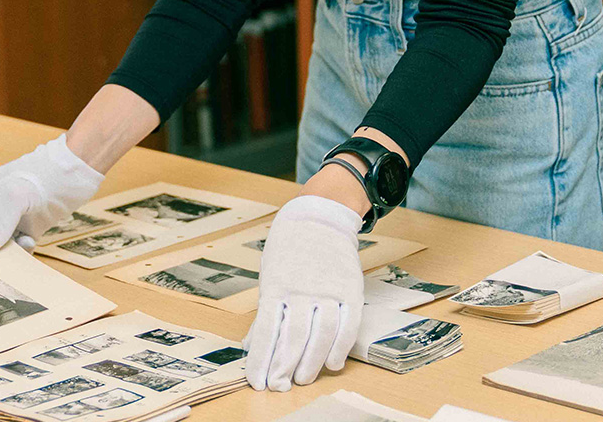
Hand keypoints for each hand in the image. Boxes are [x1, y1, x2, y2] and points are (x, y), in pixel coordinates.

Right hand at [0, 133, 103, 253]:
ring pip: (3, 244)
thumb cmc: (46, 173)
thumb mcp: (16, 195)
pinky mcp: (34, 225)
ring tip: (13, 258)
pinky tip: (30, 244)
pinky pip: (21, 245)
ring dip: (6, 255)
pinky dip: (22, 251)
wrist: (80, 169)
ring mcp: (17, 216)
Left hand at [242, 195, 363, 390]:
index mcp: (276, 285)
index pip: (265, 332)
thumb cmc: (289, 248)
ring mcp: (328, 289)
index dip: (260, 361)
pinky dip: (340, 350)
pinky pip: (348, 327)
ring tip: (303, 379)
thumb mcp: (269, 274)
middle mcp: (302, 289)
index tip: (257, 383)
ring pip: (322, 336)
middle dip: (284, 368)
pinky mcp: (350, 290)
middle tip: (279, 386)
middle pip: (293, 338)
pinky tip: (333, 363)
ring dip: (312, 364)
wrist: (320, 215)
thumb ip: (266, 310)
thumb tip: (251, 346)